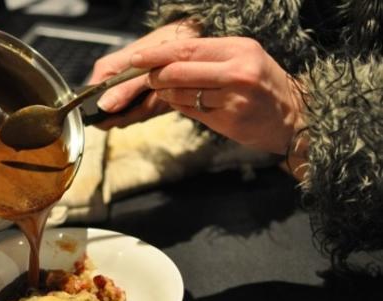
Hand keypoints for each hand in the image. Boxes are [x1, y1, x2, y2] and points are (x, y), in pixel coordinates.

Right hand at [87, 21, 199, 129]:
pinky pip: (139, 114)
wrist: (184, 43)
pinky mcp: (136, 100)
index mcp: (104, 73)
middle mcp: (110, 85)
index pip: (89, 105)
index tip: (125, 111)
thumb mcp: (144, 71)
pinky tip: (159, 95)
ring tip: (157, 92)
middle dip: (131, 113)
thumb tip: (104, 106)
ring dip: (144, 110)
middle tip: (149, 97)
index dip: (104, 115)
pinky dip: (151, 108)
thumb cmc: (163, 49)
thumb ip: (124, 90)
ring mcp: (123, 94)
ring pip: (126, 117)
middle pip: (109, 116)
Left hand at [130, 36, 305, 154]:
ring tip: (161, 90)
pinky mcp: (228, 120)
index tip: (137, 57)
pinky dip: (179, 105)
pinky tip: (179, 102)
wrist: (294, 117)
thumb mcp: (244, 58)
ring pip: (182, 94)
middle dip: (155, 75)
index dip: (157, 54)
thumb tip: (167, 57)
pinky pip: (191, 111)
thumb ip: (210, 57)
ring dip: (164, 92)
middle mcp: (237, 72)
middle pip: (179, 71)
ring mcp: (233, 98)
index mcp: (239, 50)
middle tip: (145, 76)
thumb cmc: (264, 84)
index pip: (188, 48)